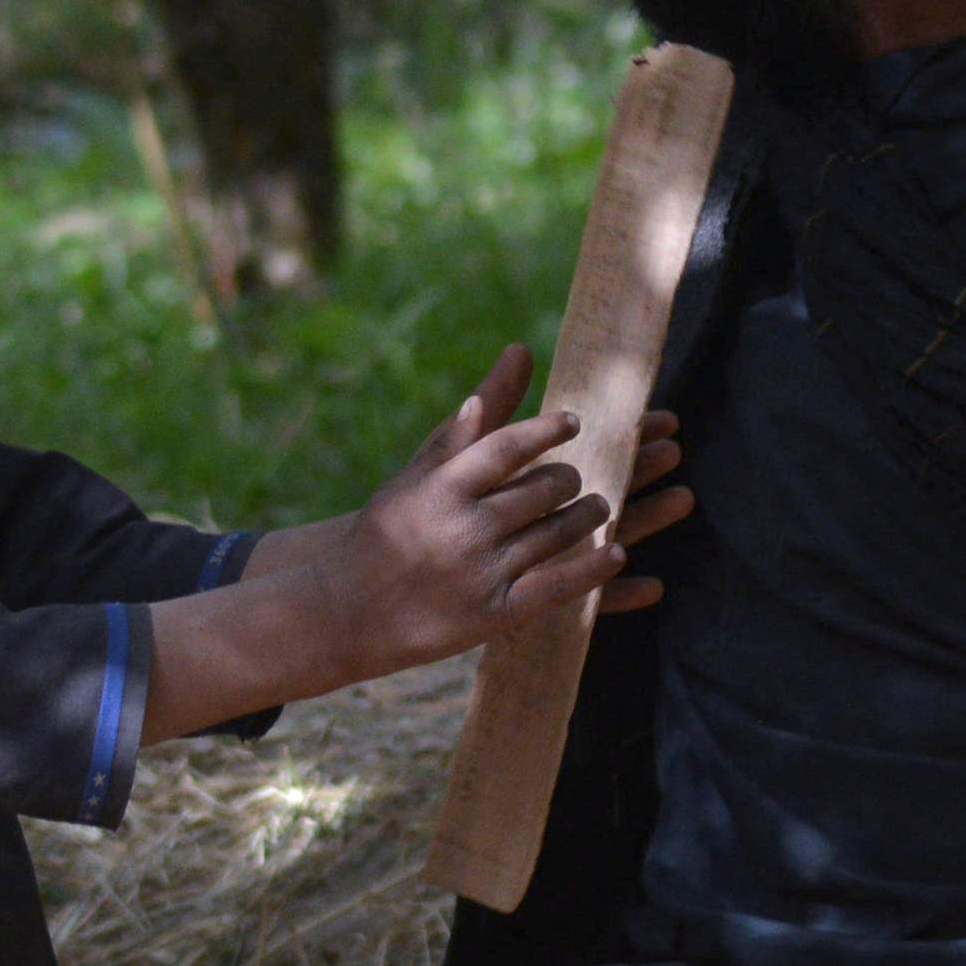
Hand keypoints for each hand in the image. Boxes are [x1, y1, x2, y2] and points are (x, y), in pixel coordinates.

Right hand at [318, 344, 632, 666]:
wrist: (348, 611)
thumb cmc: (389, 530)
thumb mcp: (417, 476)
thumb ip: (470, 423)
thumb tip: (520, 352)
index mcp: (440, 488)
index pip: (507, 447)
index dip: (547, 430)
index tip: (572, 421)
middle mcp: (462, 528)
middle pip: (544, 489)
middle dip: (568, 479)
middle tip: (575, 478)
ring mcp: (481, 573)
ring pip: (560, 532)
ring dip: (589, 516)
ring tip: (598, 507)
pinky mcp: (496, 614)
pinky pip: (561, 585)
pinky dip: (595, 567)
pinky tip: (617, 552)